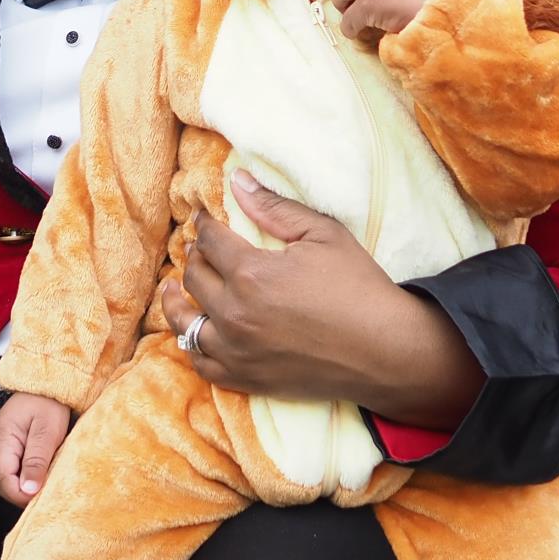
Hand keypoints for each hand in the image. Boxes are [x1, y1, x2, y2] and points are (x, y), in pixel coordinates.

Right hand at [0, 391, 71, 506]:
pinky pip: (10, 468)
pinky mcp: (9, 444)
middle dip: (18, 494)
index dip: (19, 494)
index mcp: (2, 438)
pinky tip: (39, 475)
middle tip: (42, 496)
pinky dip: (23, 476)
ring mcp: (0, 443)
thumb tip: (28, 490)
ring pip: (3, 476)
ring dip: (20, 486)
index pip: (2, 478)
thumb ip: (37, 461)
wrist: (49, 382)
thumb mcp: (48, 431)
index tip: (40, 498)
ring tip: (42, 486)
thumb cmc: (49, 402)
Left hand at [157, 171, 478, 425]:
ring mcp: (236, 350)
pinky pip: (200, 362)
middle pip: (195, 276)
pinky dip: (191, 343)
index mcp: (251, 273)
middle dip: (194, 255)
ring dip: (177, 300)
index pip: (210, 240)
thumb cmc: (358, 287)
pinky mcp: (244, 378)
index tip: (205, 217)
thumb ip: (274, 208)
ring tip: (174, 287)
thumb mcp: (322, 235)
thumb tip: (237, 181)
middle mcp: (234, 313)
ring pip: (185, 321)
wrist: (384, 351)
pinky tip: (193, 330)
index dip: (205, 223)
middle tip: (199, 247)